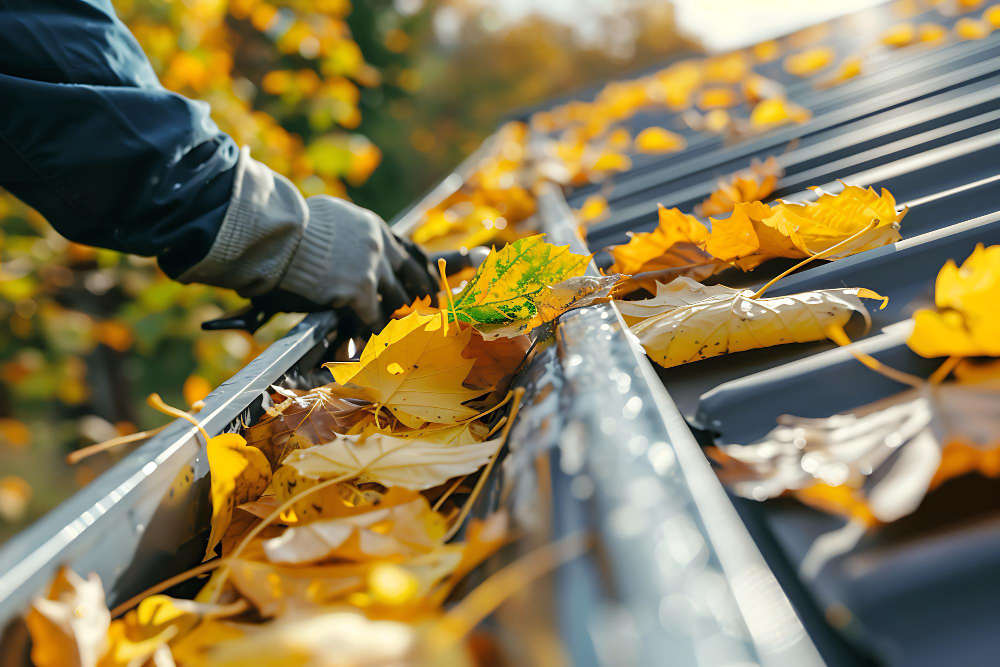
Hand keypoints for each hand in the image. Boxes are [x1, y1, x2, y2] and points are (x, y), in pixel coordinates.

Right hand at [278, 195, 436, 325]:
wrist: (278, 233)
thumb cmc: (292, 225)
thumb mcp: (332, 217)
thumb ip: (351, 232)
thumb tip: (350, 240)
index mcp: (375, 228)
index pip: (410, 253)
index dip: (422, 272)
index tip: (430, 287)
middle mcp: (380, 247)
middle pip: (413, 277)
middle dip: (422, 298)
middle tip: (429, 314)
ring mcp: (372, 269)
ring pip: (398, 301)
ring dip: (399, 319)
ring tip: (404, 335)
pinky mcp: (359, 292)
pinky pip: (375, 319)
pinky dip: (375, 333)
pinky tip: (376, 344)